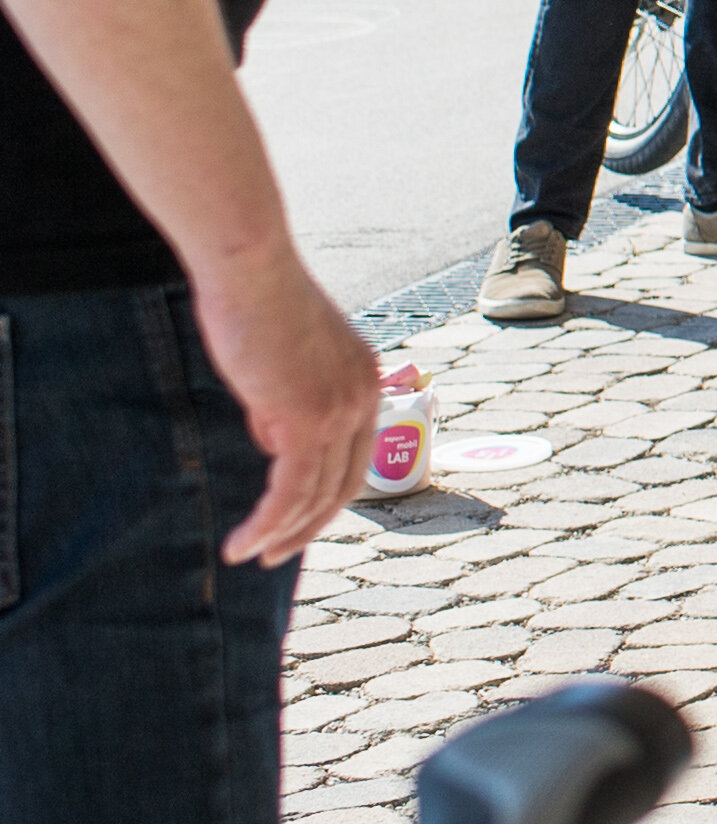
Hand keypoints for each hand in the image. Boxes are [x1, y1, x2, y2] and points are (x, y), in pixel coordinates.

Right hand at [189, 249, 378, 564]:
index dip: (325, 492)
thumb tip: (273, 442)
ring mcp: (340, 409)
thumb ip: (284, 401)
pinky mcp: (308, 418)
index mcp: (364, 379)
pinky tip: (244, 543)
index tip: (294, 518)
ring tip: (249, 556)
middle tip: (274, 553)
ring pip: (316, 494)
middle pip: (344, 484)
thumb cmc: (256, 302)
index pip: (354, 453)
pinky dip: (269, 524)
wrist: (251, 267)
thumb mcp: (280, 359)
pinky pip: (290, 490)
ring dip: (281, 533)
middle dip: (308, 526)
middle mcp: (363, 397)